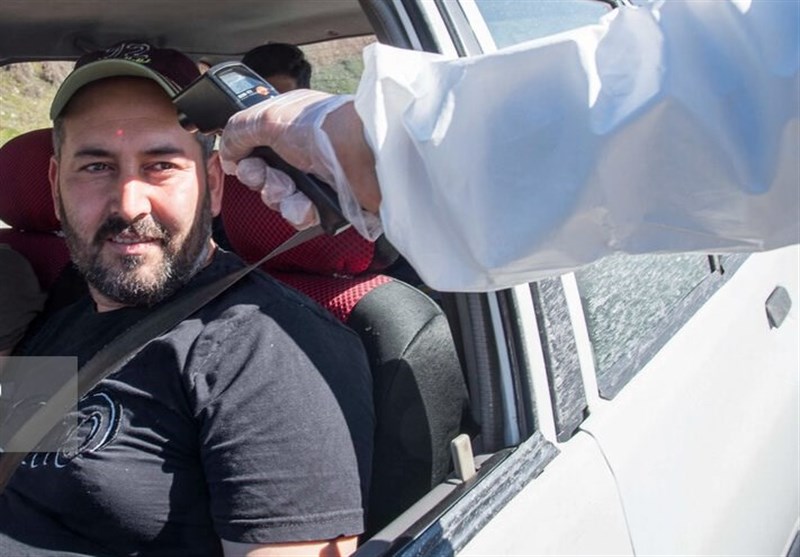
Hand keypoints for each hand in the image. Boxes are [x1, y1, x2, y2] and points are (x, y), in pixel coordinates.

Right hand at [219, 90, 382, 238]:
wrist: (364, 155)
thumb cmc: (321, 129)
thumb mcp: (267, 118)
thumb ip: (237, 133)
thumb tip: (227, 155)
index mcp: (288, 126)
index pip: (254, 149)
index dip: (246, 160)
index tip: (245, 163)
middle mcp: (302, 151)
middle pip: (264, 178)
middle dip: (263, 181)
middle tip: (274, 176)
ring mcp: (316, 177)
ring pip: (280, 200)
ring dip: (281, 198)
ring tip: (295, 190)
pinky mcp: (330, 201)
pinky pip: (300, 215)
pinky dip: (301, 212)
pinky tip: (309, 204)